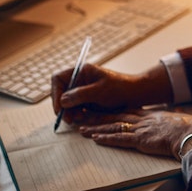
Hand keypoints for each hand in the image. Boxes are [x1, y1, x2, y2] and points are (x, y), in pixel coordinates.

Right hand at [50, 61, 172, 118]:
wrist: (136, 94)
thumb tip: (63, 100)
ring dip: (69, 112)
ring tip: (77, 119)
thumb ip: (80, 95)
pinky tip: (82, 118)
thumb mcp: (100, 91)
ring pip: (68, 102)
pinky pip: (76, 107)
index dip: (55, 93)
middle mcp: (80, 80)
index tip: (60, 107)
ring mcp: (83, 90)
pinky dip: (76, 114)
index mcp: (81, 71)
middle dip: (62, 106)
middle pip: (61, 92)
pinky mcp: (88, 100)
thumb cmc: (120, 88)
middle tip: (67, 119)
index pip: (59, 79)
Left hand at [77, 108, 191, 158]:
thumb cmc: (190, 129)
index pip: (127, 111)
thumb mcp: (182, 118)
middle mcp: (142, 120)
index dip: (113, 110)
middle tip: (83, 114)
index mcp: (151, 115)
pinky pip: (119, 139)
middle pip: (115, 116)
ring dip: (96, 128)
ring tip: (82, 128)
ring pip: (113, 127)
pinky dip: (106, 139)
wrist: (191, 134)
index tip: (101, 108)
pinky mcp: (140, 141)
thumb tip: (179, 112)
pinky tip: (95, 138)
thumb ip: (176, 115)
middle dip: (98, 116)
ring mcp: (140, 130)